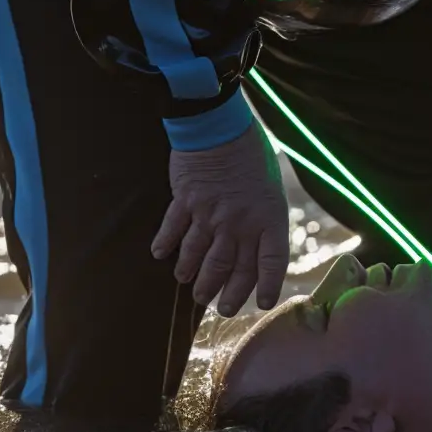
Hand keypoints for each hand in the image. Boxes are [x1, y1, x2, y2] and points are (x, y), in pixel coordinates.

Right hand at [154, 120, 291, 316]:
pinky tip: (161, 256)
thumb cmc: (251, 153)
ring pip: (199, 257)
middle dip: (223, 292)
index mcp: (268, 216)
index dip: (266, 286)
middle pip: (230, 268)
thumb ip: (264, 216)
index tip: (261, 304)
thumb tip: (258, 243)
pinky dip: (166, 246)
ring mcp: (210, 215)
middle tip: (216, 306)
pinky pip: (173, 232)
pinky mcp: (185, 203)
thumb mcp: (270, 185)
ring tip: (190, 286)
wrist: (220, 124)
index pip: (271, 262)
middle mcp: (240, 222)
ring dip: (193, 275)